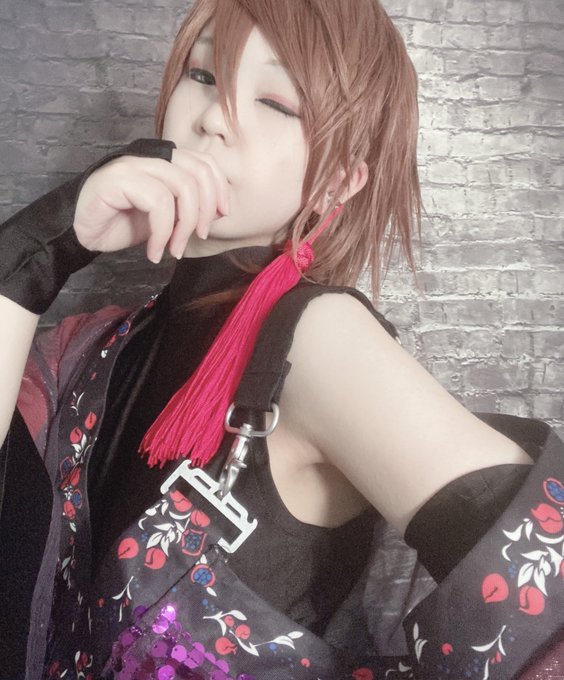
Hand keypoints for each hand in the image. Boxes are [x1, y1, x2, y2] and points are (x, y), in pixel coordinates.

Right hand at [74, 149, 229, 262]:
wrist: (83, 233)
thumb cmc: (122, 224)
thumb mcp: (166, 218)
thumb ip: (188, 209)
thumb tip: (218, 212)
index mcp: (164, 163)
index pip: (204, 163)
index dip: (220, 188)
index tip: (222, 216)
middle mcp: (151, 158)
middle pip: (198, 173)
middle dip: (206, 210)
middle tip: (200, 237)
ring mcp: (134, 165)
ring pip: (181, 187)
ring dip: (184, 227)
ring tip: (174, 250)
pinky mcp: (119, 179)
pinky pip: (158, 202)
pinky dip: (162, 233)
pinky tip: (155, 252)